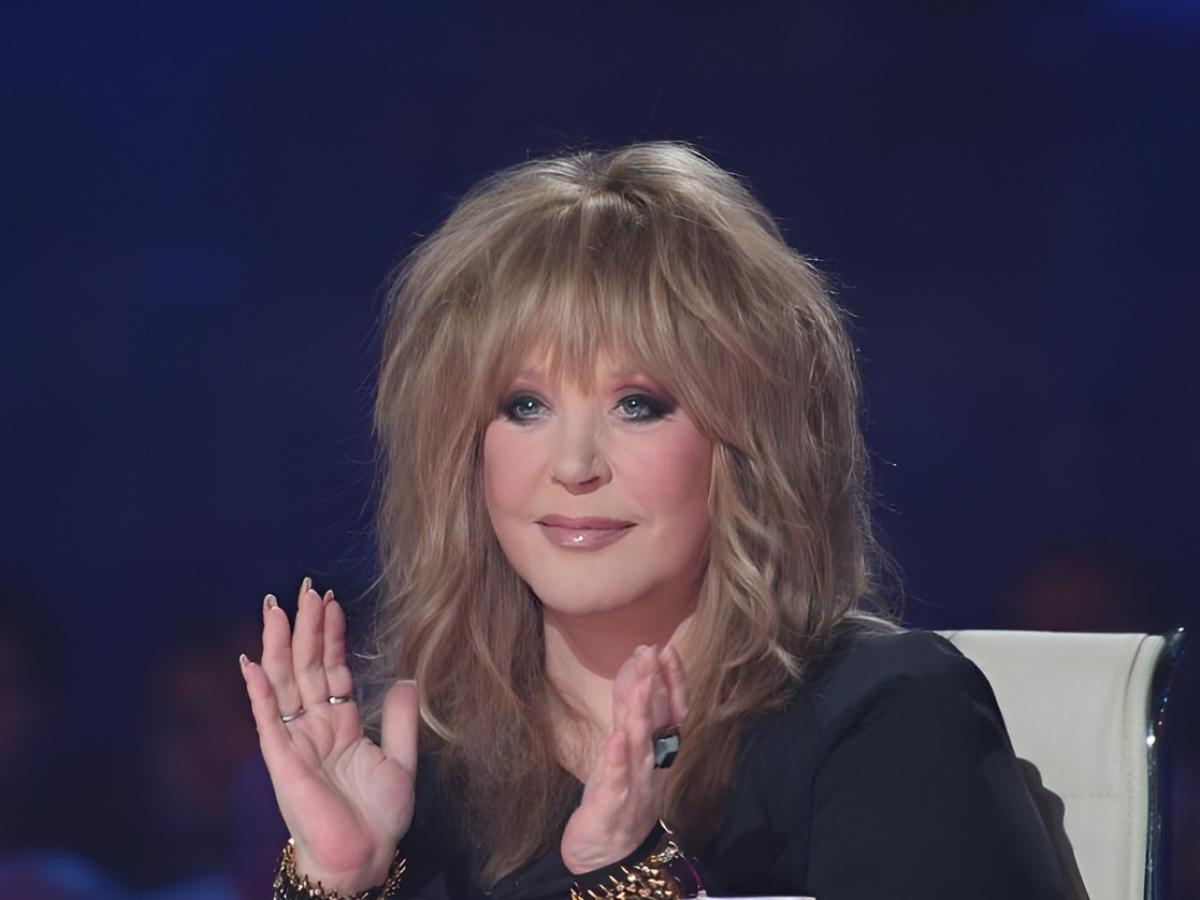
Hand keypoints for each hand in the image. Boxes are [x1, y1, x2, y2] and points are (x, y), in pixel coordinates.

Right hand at [240, 579, 417, 892]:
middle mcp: (314, 726)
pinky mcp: (281, 759)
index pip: (334, 668)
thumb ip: (399, 720)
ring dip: (280, 644)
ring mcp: (295, 740)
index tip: (333, 600)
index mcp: (341, 724)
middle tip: (305, 587)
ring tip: (277, 607)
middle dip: (306, 626)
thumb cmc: (378, 819)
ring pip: (283, 682)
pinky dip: (258, 688)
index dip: (333, 635)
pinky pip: (266, 717)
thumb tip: (405, 677)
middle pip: (306, 666)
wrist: (362, 858)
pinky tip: (251, 661)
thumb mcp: (400, 761)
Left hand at [560, 644, 688, 873]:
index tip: (666, 648)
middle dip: (657, 685)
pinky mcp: (611, 805)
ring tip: (640, 684)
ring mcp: (634, 784)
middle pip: (658, 720)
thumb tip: (636, 666)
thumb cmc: (620, 794)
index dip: (671, 679)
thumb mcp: (625, 744)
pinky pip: (617, 780)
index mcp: (655, 749)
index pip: (670, 708)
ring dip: (640, 713)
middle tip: (654, 652)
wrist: (610, 856)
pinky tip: (617, 740)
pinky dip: (619, 760)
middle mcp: (650, 763)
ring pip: (641, 745)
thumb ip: (630, 707)